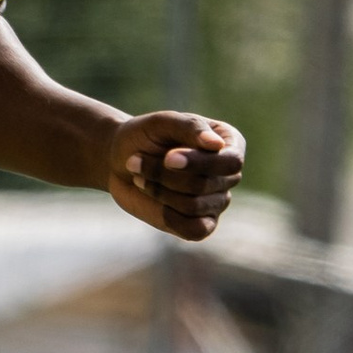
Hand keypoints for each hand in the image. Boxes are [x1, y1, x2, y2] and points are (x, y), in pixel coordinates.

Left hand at [108, 112, 244, 241]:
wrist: (121, 160)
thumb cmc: (145, 136)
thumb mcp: (164, 122)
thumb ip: (191, 128)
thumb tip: (218, 144)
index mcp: (230, 143)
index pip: (231, 161)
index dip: (199, 163)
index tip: (168, 157)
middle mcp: (229, 175)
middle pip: (206, 184)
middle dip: (166, 175)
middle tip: (135, 161)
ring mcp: (217, 201)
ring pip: (194, 206)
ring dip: (159, 191)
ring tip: (139, 176)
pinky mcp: (202, 225)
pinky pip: (194, 230)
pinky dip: (168, 216)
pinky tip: (151, 198)